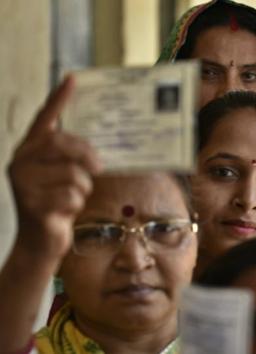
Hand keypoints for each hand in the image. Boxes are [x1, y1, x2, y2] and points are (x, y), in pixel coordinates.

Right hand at [9, 76, 100, 258]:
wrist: (39, 244)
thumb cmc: (57, 205)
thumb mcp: (64, 177)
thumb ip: (71, 158)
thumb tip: (98, 147)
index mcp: (28, 152)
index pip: (44, 119)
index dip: (59, 99)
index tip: (73, 78)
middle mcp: (20, 162)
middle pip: (61, 143)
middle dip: (86, 154)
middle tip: (100, 167)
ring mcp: (23, 183)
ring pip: (72, 173)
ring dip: (83, 187)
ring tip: (73, 197)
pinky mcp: (32, 204)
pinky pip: (72, 195)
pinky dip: (77, 204)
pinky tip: (65, 211)